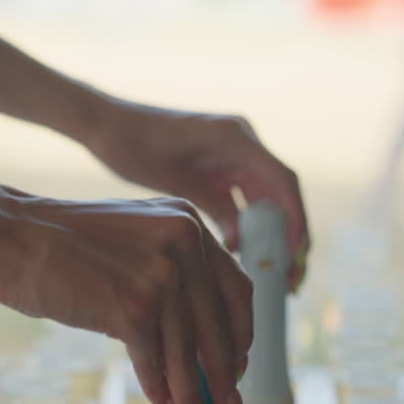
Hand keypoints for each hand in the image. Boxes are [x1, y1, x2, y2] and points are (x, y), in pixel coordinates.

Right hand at [0, 192, 252, 403]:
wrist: (10, 236)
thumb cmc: (61, 243)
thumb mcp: (134, 238)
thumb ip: (168, 269)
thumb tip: (194, 337)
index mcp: (189, 222)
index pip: (236, 288)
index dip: (241, 333)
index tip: (238, 364)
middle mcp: (184, 243)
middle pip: (220, 326)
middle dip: (225, 376)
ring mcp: (161, 274)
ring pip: (189, 352)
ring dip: (194, 397)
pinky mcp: (133, 307)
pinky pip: (155, 361)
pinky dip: (160, 391)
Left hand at [83, 99, 309, 288]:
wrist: (105, 125)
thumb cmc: (132, 145)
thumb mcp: (173, 180)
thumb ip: (212, 206)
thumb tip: (242, 243)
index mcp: (235, 138)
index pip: (283, 180)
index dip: (297, 219)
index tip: (298, 255)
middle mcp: (242, 142)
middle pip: (281, 193)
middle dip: (290, 235)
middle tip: (291, 278)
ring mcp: (232, 154)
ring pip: (266, 200)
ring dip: (273, 234)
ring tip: (276, 274)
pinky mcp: (219, 167)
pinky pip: (245, 200)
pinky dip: (250, 227)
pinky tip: (247, 257)